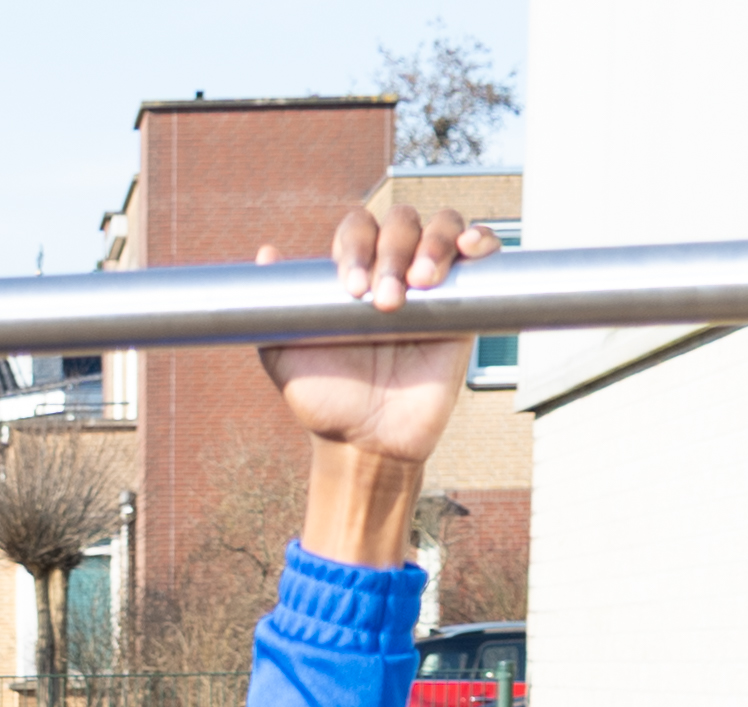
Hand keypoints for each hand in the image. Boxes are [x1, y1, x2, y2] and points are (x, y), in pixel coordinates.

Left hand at [259, 202, 497, 468]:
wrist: (368, 442)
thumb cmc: (326, 401)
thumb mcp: (285, 357)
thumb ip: (274, 311)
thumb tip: (267, 253)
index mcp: (352, 272)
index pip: (358, 228)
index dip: (357, 246)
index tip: (353, 289)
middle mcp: (391, 269)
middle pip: (401, 222)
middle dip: (393, 251)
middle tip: (386, 301)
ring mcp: (431, 284)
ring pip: (440, 227)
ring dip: (434, 243)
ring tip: (422, 283)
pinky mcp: (464, 305)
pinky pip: (479, 256)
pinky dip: (480, 240)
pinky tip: (470, 248)